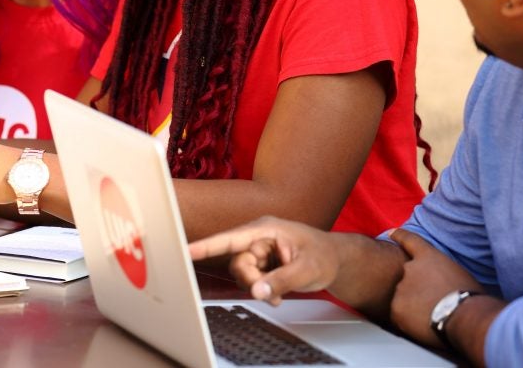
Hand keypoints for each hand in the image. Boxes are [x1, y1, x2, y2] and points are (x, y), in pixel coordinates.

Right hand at [189, 216, 340, 304]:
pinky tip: (278, 295)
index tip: (186, 251)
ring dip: (258, 288)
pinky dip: (262, 290)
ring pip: (243, 274)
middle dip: (251, 281)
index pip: (230, 238)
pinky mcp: (261, 263)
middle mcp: (258, 238)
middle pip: (237, 263)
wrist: (336, 260)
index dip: (207, 246)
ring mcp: (259, 251)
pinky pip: (251, 280)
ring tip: (280, 294)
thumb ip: (281, 280)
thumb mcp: (306, 270)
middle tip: (271, 293)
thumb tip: (256, 292)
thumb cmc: (324, 255)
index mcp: (266, 229)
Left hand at [388, 228, 482, 346]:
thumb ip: (442, 272)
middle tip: (432, 303)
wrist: (464, 316)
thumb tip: (441, 282)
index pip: (410, 240)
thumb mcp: (459, 273)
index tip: (391, 233)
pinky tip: (424, 326)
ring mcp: (401, 287)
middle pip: (407, 277)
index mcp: (428, 257)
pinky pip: (399, 315)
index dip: (399, 236)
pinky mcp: (396, 308)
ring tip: (432, 316)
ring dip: (413, 305)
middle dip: (415, 288)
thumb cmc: (470, 297)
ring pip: (403, 298)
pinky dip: (408, 321)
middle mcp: (410, 268)